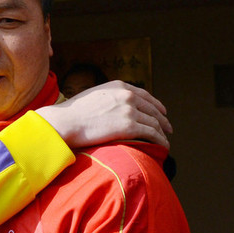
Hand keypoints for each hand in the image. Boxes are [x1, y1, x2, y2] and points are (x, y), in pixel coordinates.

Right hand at [38, 81, 171, 148]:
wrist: (65, 121)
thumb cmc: (72, 113)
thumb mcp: (92, 96)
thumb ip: (106, 99)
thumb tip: (108, 109)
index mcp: (119, 86)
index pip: (143, 95)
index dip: (155, 104)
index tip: (161, 112)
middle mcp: (127, 96)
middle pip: (152, 108)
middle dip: (162, 119)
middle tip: (168, 127)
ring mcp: (129, 110)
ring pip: (154, 122)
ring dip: (162, 131)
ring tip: (166, 139)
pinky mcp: (129, 126)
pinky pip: (151, 133)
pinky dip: (160, 140)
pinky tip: (163, 146)